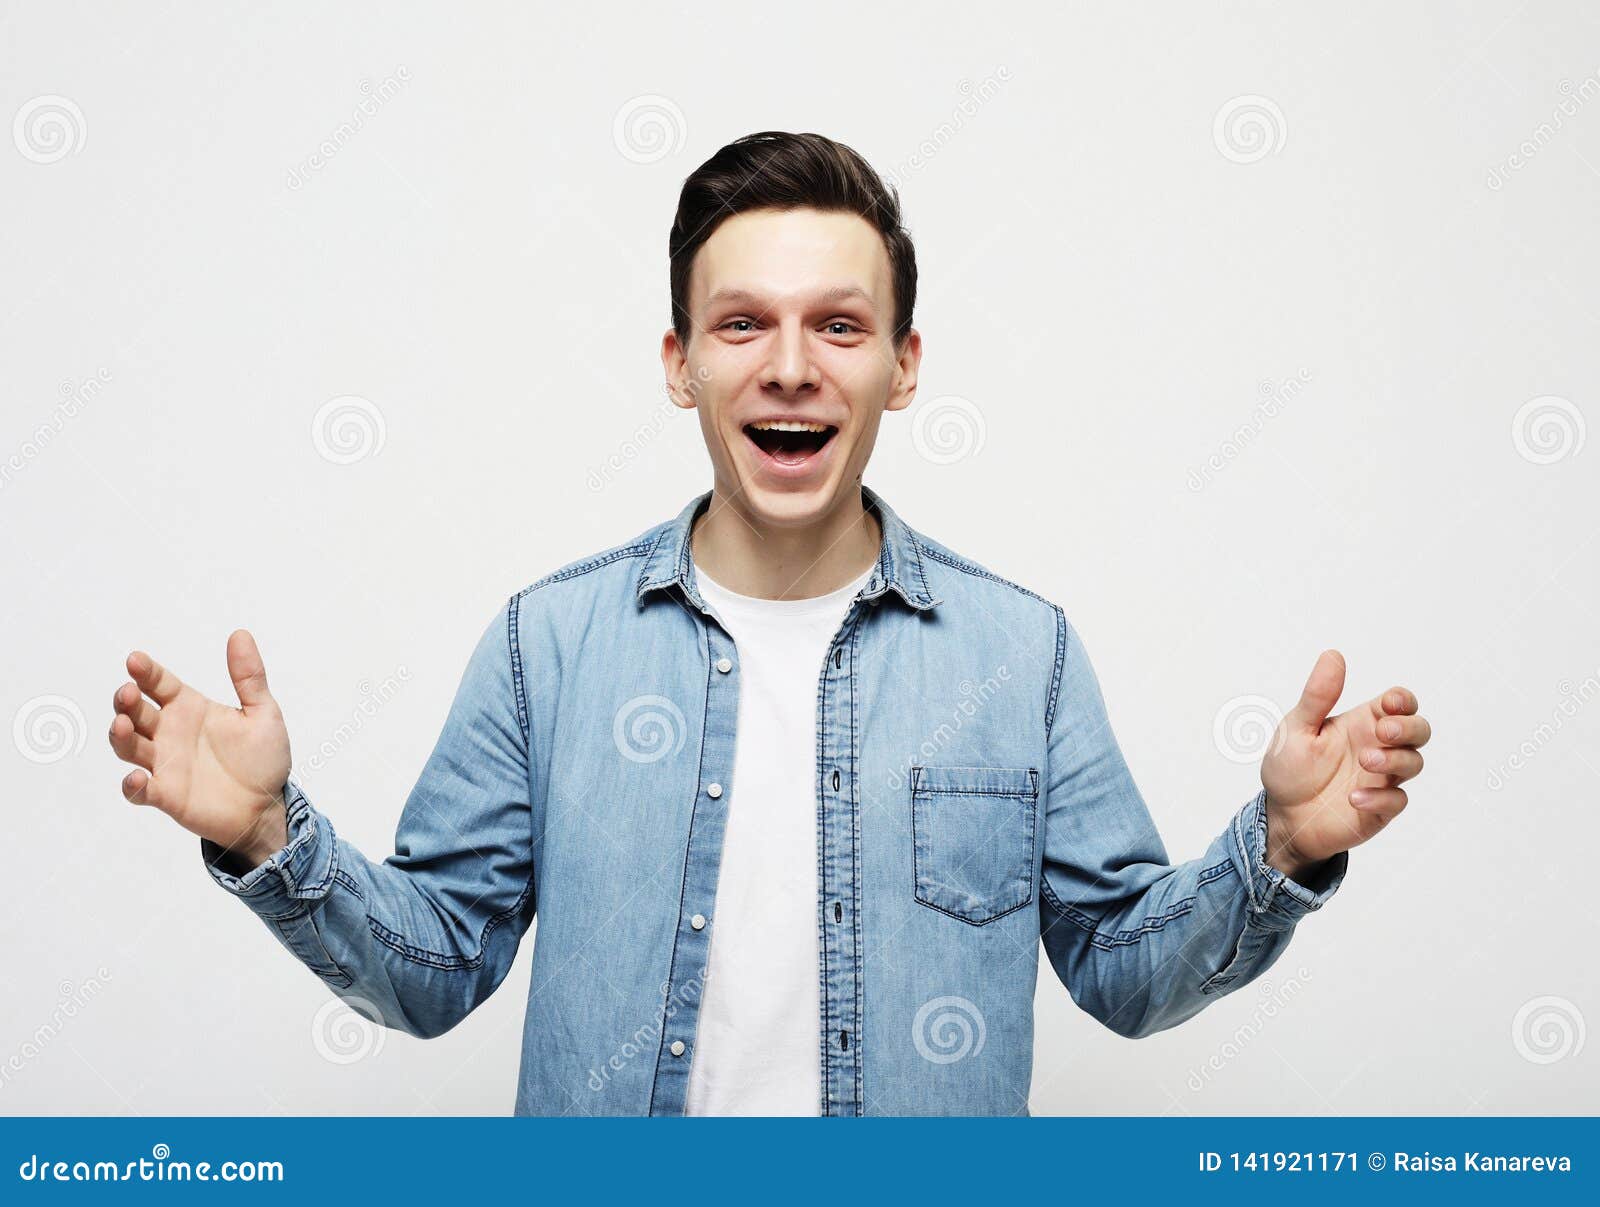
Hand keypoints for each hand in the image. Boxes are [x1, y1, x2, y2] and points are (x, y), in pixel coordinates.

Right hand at [108, 630, 292, 866]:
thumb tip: (240, 634)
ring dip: (121, 735)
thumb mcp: (263, 713)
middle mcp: (170, 733)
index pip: (158, 684)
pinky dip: (133, 785)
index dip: (145, 672)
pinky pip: (140, 791)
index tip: (135, 660)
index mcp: (189, 708)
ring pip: (129, 746)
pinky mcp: (166, 795)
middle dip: (126, 701)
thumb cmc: (263, 759)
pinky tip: (137, 778)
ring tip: (122, 725)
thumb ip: (249, 677)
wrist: (268, 806)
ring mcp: (165, 764)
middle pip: (136, 712)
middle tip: (128, 693)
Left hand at [1259, 649, 1430, 878]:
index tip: (1389, 703)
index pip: (1399, 703)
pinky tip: (1354, 798)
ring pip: (1414, 763)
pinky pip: (1397, 801)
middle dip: (1410, 728)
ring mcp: (1381, 778)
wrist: (1281, 815)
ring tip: (1365, 761)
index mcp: (1361, 723)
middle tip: (1383, 731)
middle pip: (1419, 730)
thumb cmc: (1289, 768)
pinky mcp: (1379, 808)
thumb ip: (1317, 696)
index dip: (1403, 700)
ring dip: (1395, 760)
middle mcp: (1377, 748)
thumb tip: (1333, 655)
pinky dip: (1380, 798)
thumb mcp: (1297, 728)